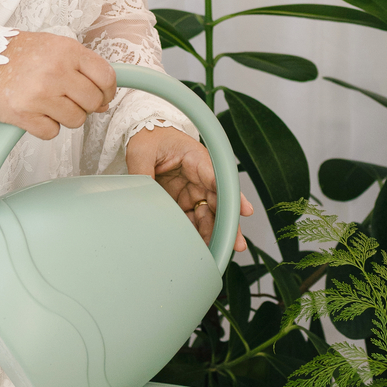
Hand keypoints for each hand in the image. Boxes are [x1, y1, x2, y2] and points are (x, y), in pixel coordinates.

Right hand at [0, 32, 115, 138]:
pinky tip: (35, 112)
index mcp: (67, 51)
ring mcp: (40, 94)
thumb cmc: (19, 52)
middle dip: (86, 105)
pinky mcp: (23, 114)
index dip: (108, 91)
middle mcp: (56, 71)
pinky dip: (46, 126)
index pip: (106, 77)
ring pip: (75, 120)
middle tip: (70, 100)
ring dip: (65, 117)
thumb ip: (81, 68)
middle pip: (92, 102)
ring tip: (49, 104)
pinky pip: (52, 132)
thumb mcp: (55, 46)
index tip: (102, 96)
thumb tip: (104, 101)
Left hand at [125, 127, 252, 251]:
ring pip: (210, 214)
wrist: (147, 134)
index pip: (217, 178)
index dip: (231, 195)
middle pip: (220, 201)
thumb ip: (143, 173)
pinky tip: (200, 248)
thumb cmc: (150, 138)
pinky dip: (198, 234)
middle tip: (237, 243)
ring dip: (215, 232)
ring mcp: (193, 190)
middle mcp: (200, 176)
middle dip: (229, 223)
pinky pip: (194, 219)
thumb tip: (142, 195)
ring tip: (218, 252)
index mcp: (195, 158)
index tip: (244, 210)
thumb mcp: (141, 152)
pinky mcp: (184, 200)